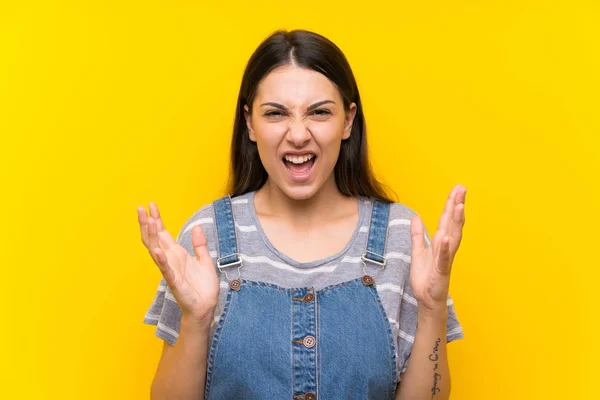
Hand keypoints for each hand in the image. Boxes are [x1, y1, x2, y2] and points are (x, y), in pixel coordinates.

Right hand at [137, 202, 219, 323]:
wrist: (207, 306)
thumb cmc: (204, 286)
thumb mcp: (205, 260)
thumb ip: (200, 244)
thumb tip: (197, 226)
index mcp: (177, 253)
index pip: (163, 233)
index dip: (156, 219)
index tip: (151, 205)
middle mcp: (170, 259)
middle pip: (154, 238)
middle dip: (147, 223)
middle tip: (140, 208)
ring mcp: (170, 270)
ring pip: (155, 250)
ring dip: (150, 236)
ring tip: (146, 221)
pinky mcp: (174, 281)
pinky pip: (166, 269)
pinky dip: (161, 260)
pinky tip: (156, 250)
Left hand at [409, 184, 465, 312]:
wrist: (426, 300)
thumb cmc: (425, 278)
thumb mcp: (417, 252)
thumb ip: (417, 235)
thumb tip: (416, 217)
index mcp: (441, 242)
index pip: (447, 219)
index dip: (451, 204)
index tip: (457, 188)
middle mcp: (446, 248)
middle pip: (453, 224)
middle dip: (457, 206)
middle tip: (462, 189)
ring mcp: (445, 259)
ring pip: (452, 237)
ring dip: (455, 222)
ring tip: (458, 206)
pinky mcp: (441, 271)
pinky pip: (443, 258)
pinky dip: (444, 248)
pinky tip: (445, 237)